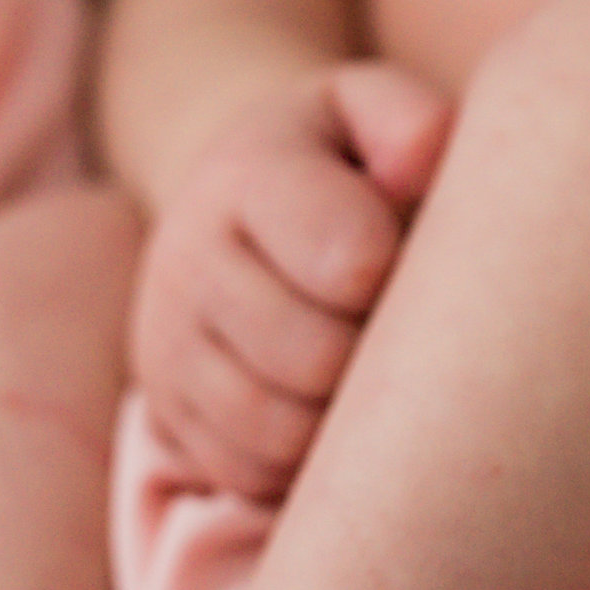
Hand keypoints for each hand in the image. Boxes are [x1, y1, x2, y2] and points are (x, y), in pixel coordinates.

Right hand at [129, 62, 447, 498]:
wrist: (242, 210)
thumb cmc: (348, 167)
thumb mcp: (372, 114)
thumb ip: (409, 121)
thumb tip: (422, 162)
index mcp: (249, 175)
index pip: (345, 255)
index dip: (394, 276)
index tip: (399, 267)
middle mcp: (187, 259)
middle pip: (316, 358)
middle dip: (377, 357)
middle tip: (396, 330)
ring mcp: (167, 344)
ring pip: (280, 429)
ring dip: (344, 418)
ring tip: (371, 373)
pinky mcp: (169, 415)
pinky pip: (252, 474)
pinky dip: (306, 463)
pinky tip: (330, 411)